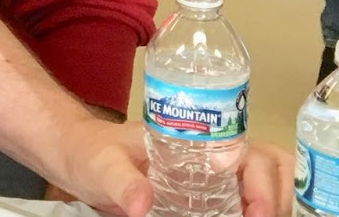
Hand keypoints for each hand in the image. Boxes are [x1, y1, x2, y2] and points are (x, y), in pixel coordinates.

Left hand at [52, 123, 290, 216]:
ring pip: (260, 188)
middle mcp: (209, 158)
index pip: (253, 153)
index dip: (266, 183)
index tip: (256, 212)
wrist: (70, 156)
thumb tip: (141, 205)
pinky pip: (237, 206)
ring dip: (269, 206)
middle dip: (278, 198)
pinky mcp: (199, 200)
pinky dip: (250, 212)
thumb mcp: (102, 165)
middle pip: (268, 169)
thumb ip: (120, 182)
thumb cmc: (87, 151)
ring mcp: (207, 179)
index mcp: (196, 141)